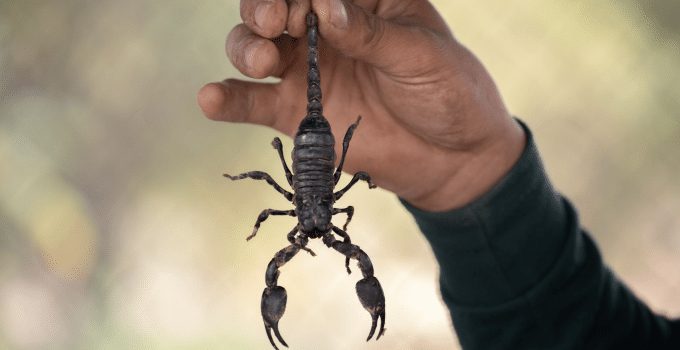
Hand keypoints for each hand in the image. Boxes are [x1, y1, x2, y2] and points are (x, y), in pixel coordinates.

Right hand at [197, 0, 524, 210]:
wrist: (454, 158)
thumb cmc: (449, 92)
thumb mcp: (420, 55)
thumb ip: (369, 33)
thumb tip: (324, 8)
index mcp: (360, 2)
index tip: (300, 7)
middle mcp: (325, 30)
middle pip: (274, 8)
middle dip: (264, 9)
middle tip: (274, 23)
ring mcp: (307, 71)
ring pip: (254, 48)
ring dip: (245, 48)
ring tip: (262, 61)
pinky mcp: (296, 114)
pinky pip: (253, 103)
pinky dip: (228, 100)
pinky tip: (211, 98)